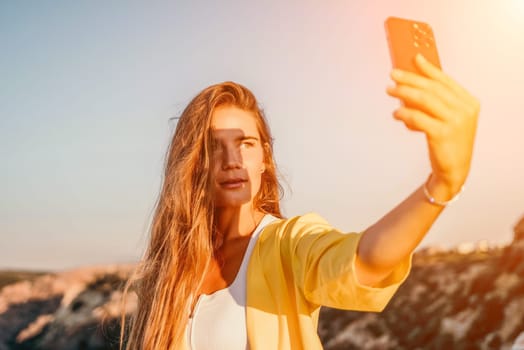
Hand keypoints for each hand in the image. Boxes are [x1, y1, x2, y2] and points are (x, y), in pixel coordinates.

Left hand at [386, 54, 479, 198]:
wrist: (454, 169)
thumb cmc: (447, 141)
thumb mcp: (448, 118)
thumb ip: (436, 102)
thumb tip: (412, 84)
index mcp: (468, 102)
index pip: (445, 80)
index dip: (429, 68)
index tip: (414, 58)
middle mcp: (464, 110)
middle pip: (432, 88)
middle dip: (410, 79)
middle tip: (393, 75)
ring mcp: (455, 122)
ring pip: (425, 100)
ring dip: (404, 93)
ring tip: (390, 90)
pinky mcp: (442, 134)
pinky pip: (419, 118)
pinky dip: (405, 113)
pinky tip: (396, 113)